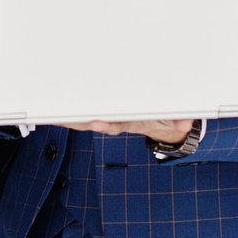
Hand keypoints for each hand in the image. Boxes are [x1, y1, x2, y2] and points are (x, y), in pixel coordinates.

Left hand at [64, 119, 193, 144]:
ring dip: (70, 118)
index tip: (95, 123)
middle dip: (79, 121)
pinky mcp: (108, 114)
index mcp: (135, 122)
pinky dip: (73, 114)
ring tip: (52, 114)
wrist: (165, 125)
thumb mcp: (179, 119)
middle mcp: (120, 122)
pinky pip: (88, 114)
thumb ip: (181, 119)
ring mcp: (112, 119)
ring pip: (88, 120)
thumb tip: (184, 123)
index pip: (119, 124)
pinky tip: (59, 111)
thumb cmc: (169, 117)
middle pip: (96, 122)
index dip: (106, 124)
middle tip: (61, 117)